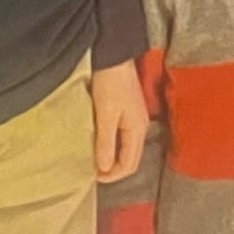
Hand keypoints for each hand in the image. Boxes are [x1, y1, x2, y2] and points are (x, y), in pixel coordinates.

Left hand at [92, 60, 145, 182]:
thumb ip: (106, 142)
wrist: (115, 57)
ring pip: (128, 149)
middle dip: (114, 170)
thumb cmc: (110, 85)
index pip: (130, 164)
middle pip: (131, 159)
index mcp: (137, 130)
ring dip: (113, 158)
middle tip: (93, 171)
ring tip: (95, 159)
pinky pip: (124, 138)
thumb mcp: (105, 115)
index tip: (92, 176)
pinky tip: (101, 143)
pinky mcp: (129, 112)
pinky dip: (113, 146)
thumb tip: (104, 168)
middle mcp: (141, 127)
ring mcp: (136, 119)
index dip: (112, 176)